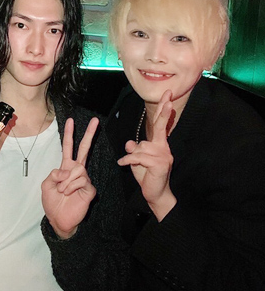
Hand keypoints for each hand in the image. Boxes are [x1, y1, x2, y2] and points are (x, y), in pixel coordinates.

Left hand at [42, 117, 97, 239]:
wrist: (59, 219)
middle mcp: (77, 170)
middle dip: (90, 134)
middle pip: (85, 149)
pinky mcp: (89, 188)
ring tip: (63, 190)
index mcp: (66, 167)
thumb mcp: (46, 184)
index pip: (69, 147)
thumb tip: (65, 170)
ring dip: (66, 181)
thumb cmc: (53, 202)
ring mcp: (84, 179)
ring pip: (78, 169)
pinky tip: (69, 194)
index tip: (71, 120)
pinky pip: (81, 180)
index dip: (69, 134)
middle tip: (96, 120)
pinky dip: (71, 187)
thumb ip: (54, 173)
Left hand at [118, 90, 176, 220]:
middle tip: (168, 96)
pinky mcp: (159, 164)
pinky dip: (128, 160)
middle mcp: (164, 148)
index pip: (162, 124)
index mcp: (160, 145)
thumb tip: (130, 142)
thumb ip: (134, 150)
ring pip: (141, 146)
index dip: (165, 110)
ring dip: (132, 155)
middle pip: (161, 127)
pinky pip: (138, 157)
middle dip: (164, 111)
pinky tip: (122, 163)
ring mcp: (163, 156)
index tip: (168, 95)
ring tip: (129, 163)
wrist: (155, 195)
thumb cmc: (147, 176)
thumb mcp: (137, 160)